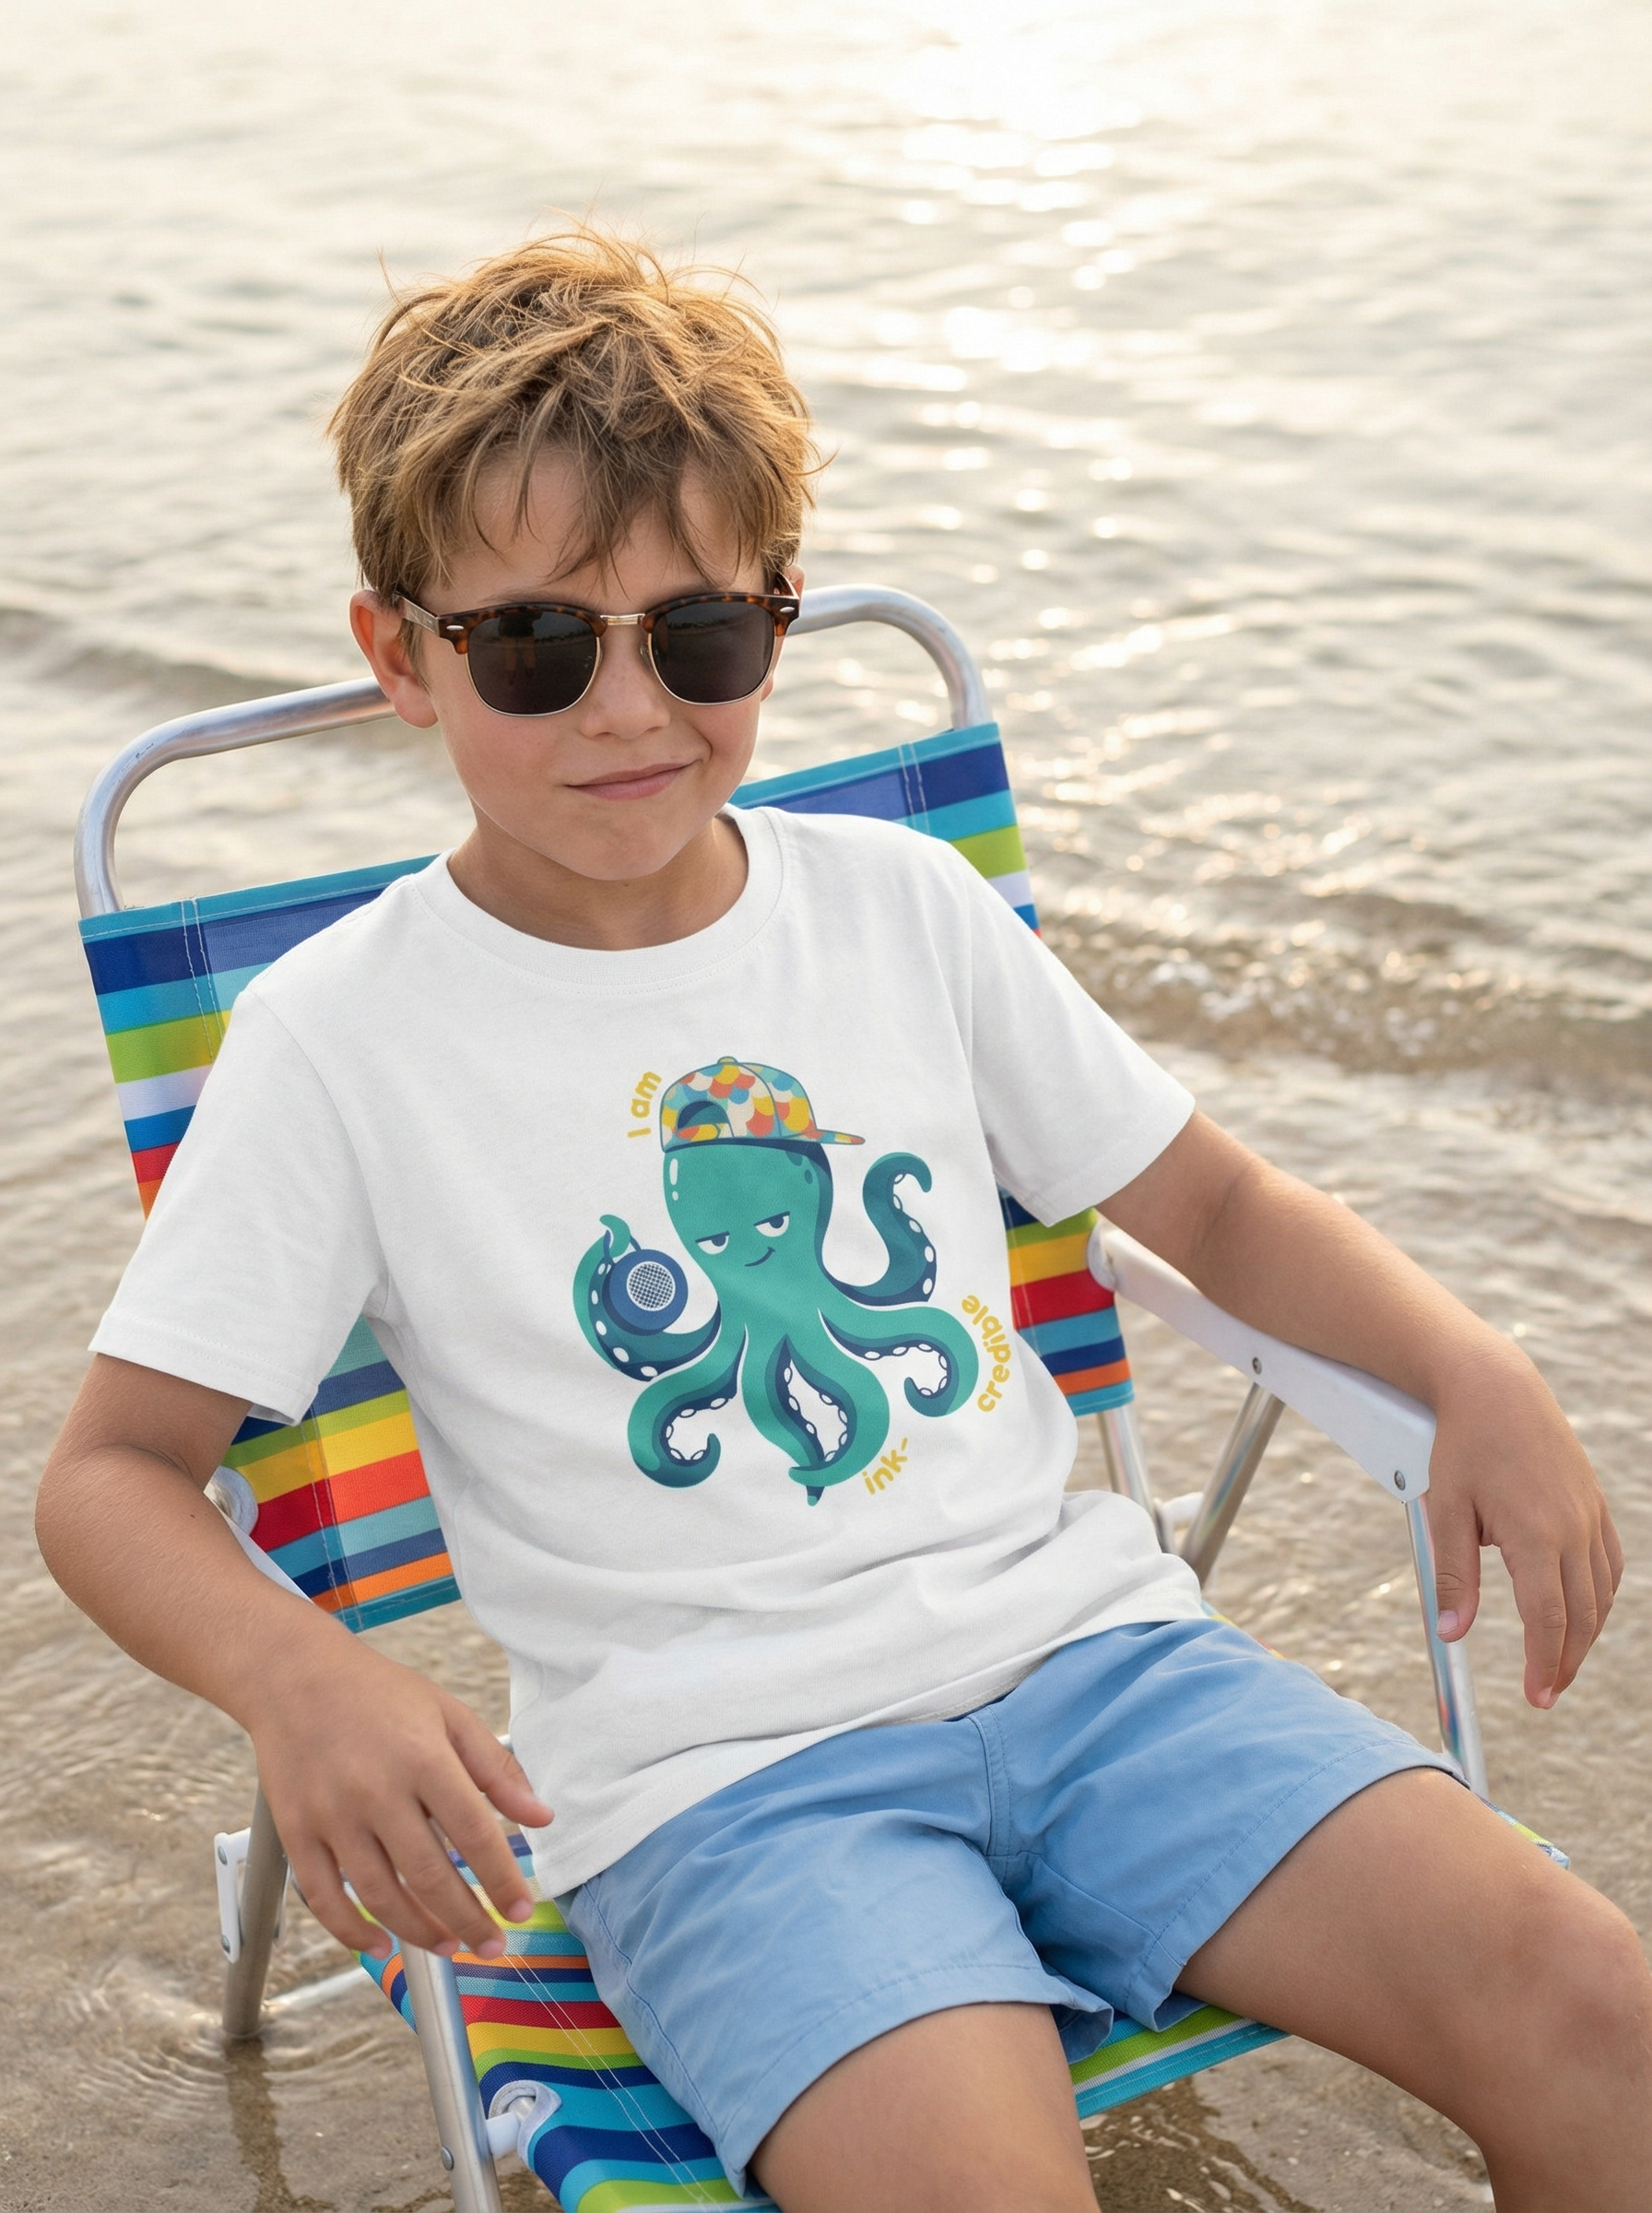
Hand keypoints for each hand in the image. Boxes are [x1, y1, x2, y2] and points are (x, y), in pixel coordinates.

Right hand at [242, 1627, 553, 1961]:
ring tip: (449, 1947)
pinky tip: (380, 1944)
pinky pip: (324, 1899)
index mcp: (423, 1758)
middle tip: (491, 1946)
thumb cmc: (379, 1693)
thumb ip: (496, 1769)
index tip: (521, 1911)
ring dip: (419, 1932)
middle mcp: (376, 1791)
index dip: (501, 1880)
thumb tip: (541, 1818)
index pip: (474, 1834)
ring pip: (380, 1895)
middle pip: (430, 1875)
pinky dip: (352, 1931)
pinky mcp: (296, 1832)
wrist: (294, 1676)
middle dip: (468, 1920)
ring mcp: (332, 1816)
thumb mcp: (449, 1714)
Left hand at [1426, 1339, 1622, 1708]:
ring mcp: (1589, 1514)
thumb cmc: (1462, 1445)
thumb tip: (1450, 1634)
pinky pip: (1609, 1562)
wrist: (1496, 1386)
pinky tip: (1583, 1608)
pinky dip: (1600, 1594)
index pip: (1548, 1620)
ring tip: (1560, 1659)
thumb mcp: (1445, 1510)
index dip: (1544, 1665)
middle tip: (1546, 1692)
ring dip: (1585, 1632)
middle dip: (1565, 1660)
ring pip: (1601, 1592)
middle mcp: (1573, 1528)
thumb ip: (1451, 1576)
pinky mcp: (1594, 1501)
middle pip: (1581, 1615)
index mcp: (1535, 1536)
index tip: (1536, 1698)